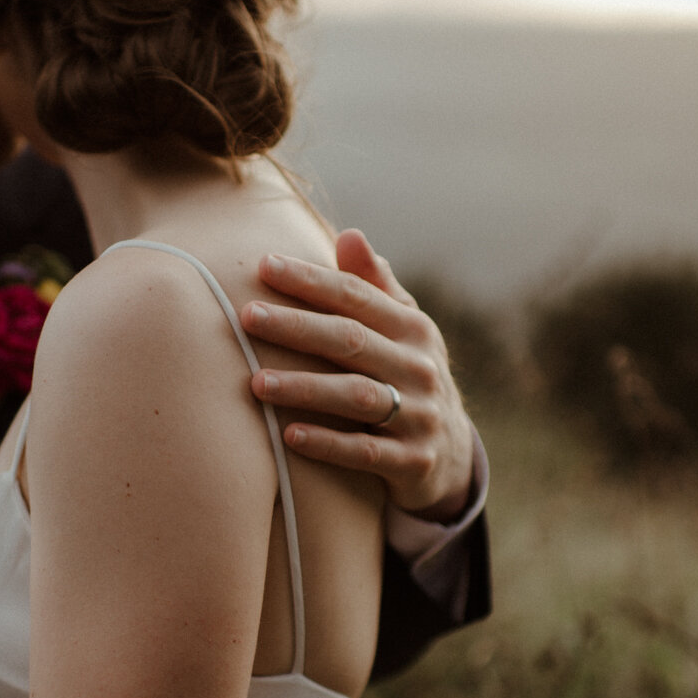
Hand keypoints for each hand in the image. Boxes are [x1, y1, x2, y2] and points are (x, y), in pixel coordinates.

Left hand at [243, 230, 476, 520]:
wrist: (450, 453)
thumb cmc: (407, 376)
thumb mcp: (403, 331)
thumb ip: (375, 287)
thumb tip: (348, 235)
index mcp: (413, 329)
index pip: (356, 297)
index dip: (311, 280)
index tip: (263, 265)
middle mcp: (419, 367)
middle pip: (351, 341)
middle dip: (297, 327)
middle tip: (246, 316)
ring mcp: (419, 415)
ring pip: (356, 396)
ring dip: (304, 388)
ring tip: (255, 382)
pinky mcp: (413, 461)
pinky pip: (365, 452)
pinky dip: (328, 443)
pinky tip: (289, 435)